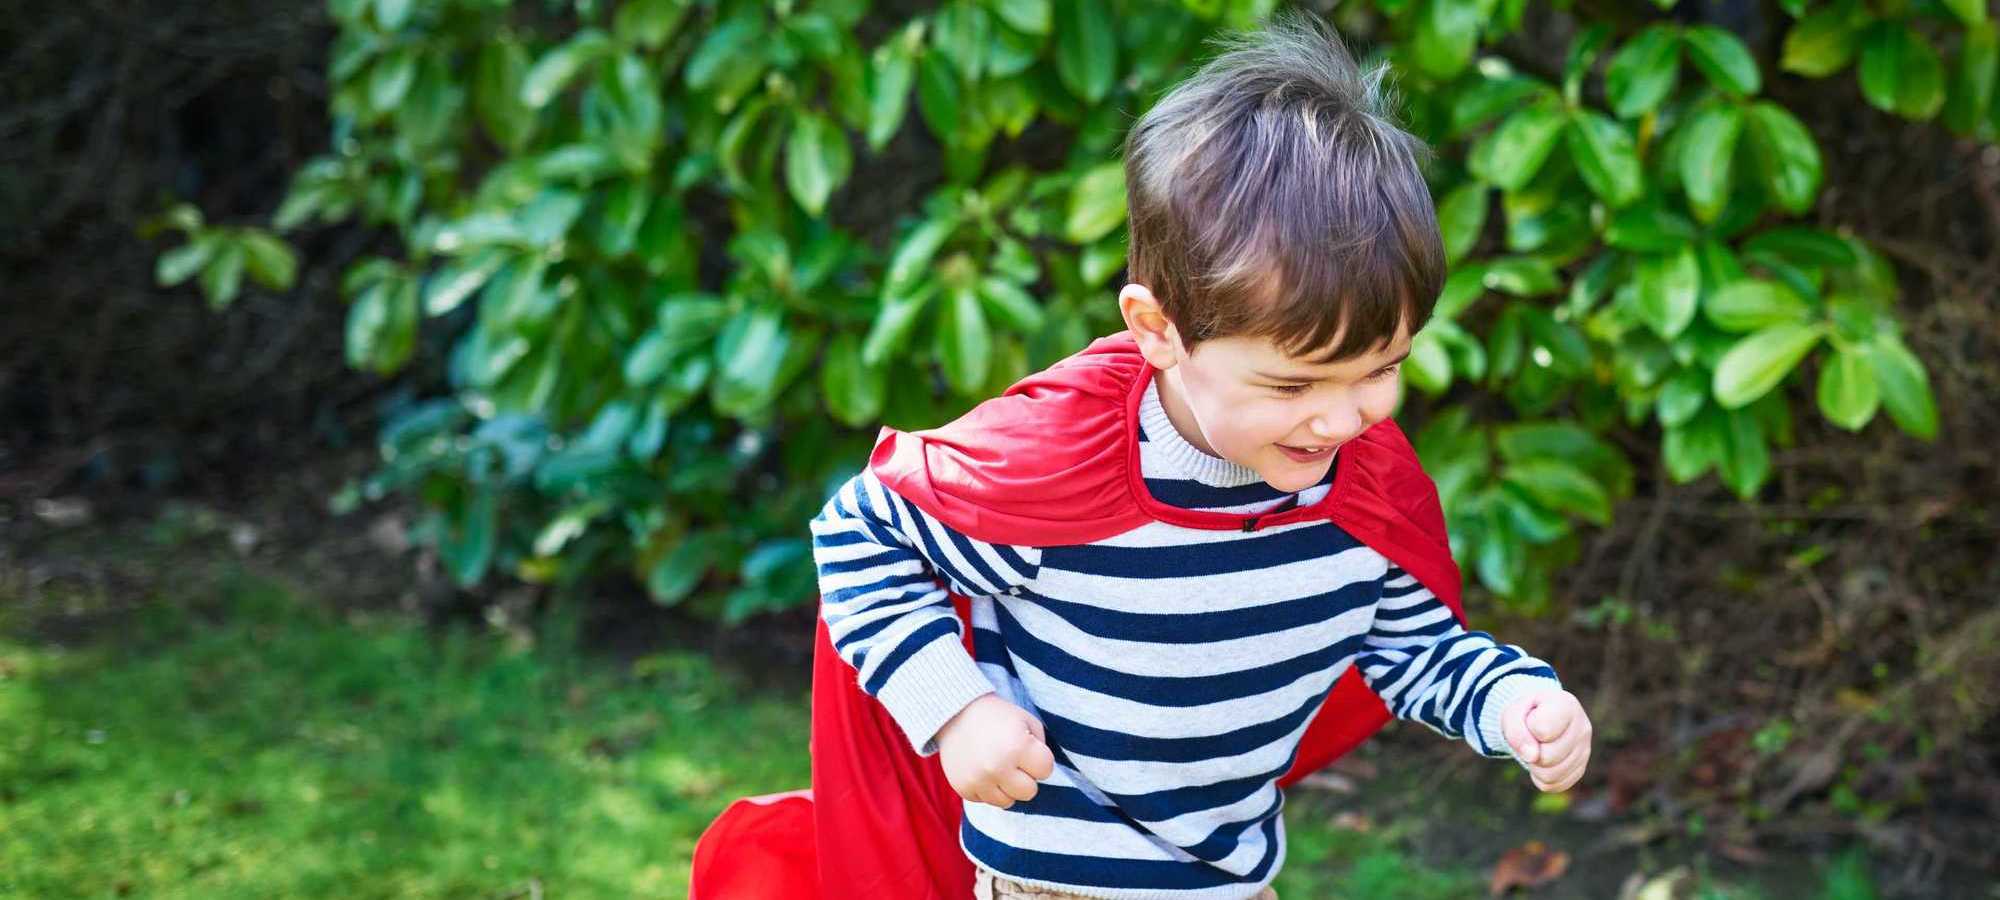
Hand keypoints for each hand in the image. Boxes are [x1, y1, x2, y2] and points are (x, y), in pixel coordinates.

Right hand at [936, 693, 1055, 808]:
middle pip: (1029, 792)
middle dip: (1025, 777)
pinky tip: (983, 771)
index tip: (1028, 749)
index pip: (1046, 770)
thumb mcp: (1026, 720)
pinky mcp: (963, 788)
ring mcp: (978, 780)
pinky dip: (987, 789)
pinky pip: (986, 801)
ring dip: (1006, 787)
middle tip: (1014, 761)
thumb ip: (1041, 747)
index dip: (1040, 759)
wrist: (955, 714)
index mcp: (1017, 746)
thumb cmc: (998, 716)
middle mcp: (997, 767)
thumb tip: (1041, 773)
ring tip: (998, 766)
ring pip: (1008, 802)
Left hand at [1501, 689, 1590, 791]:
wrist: (1537, 718)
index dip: (1527, 729)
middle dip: (1530, 751)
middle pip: (1548, 757)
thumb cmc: (1526, 714)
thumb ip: (1516, 731)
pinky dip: (1540, 777)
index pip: (1542, 729)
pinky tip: (1542, 761)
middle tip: (1531, 738)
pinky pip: (1554, 785)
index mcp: (1567, 705)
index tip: (1530, 720)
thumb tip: (1532, 757)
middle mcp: (1583, 728)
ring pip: (1551, 775)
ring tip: (1536, 749)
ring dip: (1534, 766)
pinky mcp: (1580, 769)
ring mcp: (1585, 750)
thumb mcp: (1513, 714)